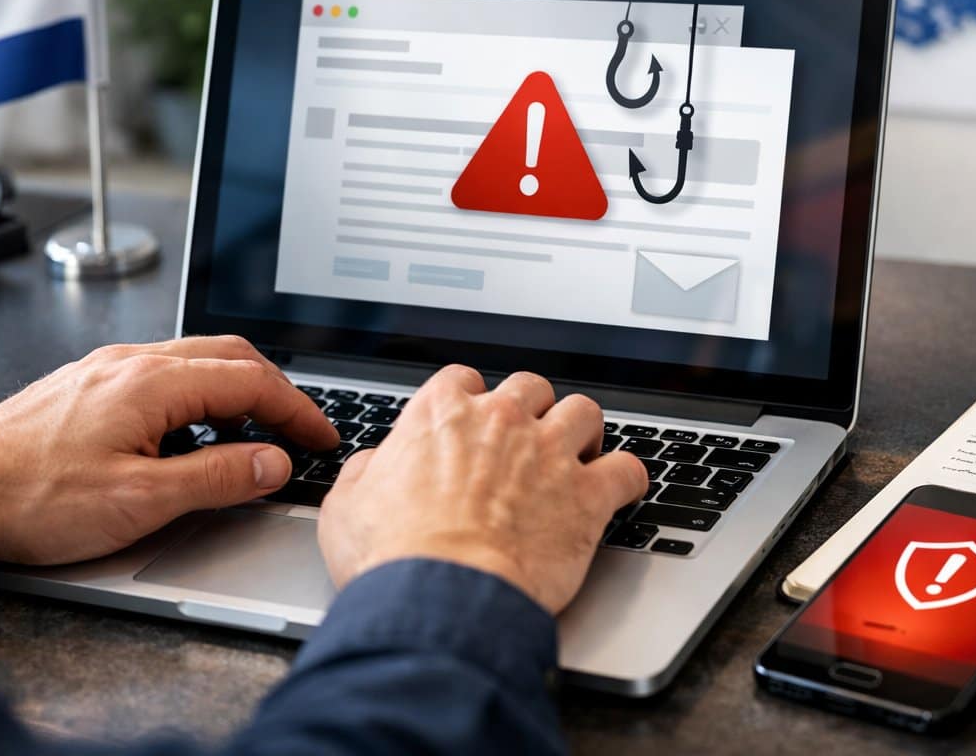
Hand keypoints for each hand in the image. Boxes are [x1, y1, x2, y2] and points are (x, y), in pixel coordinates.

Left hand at [0, 336, 336, 564]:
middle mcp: (132, 362)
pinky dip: (197, 397)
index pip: (252, 379)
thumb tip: (273, 462)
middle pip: (229, 356)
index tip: (322, 436)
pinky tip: (190, 437)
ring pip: (194, 362)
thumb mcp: (140, 501)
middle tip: (301, 428)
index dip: (298, 409)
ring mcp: (106, 369)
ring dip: (235, 390)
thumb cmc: (31, 498)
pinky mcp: (86, 385)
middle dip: (275, 389)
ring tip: (253, 435)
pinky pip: (161, 375)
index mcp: (153, 382)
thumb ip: (217, 479)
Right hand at [318, 365, 646, 614]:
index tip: (474, 423)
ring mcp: (550, 452)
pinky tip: (620, 491)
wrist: (442, 595)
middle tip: (528, 443)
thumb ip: (364, 474)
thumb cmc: (392, 557)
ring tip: (577, 458)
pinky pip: (629, 468)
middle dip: (532, 411)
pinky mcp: (588, 493)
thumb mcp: (346, 508)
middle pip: (531, 387)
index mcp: (441, 414)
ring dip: (583, 433)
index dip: (471, 401)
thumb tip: (372, 467)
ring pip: (584, 411)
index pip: (464, 379)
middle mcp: (501, 420)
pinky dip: (628, 479)